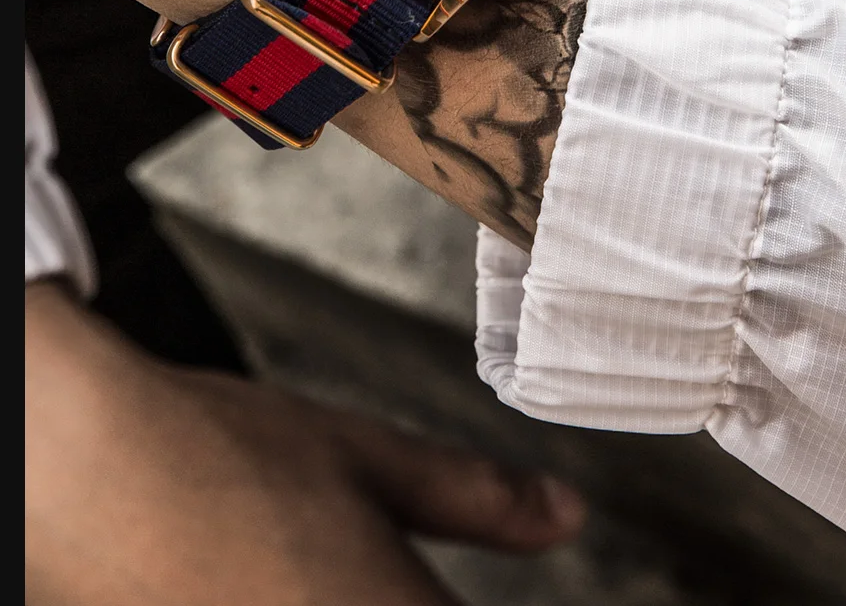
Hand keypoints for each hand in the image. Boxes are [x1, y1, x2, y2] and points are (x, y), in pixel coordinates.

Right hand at [26, 282, 586, 605]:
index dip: (437, 602)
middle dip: (397, 599)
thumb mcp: (366, 457)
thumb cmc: (222, 454)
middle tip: (350, 560)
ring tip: (304, 562)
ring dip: (351, 601)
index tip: (425, 583)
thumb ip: (478, 497)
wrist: (81, 461)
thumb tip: (564, 515)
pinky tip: (273, 581)